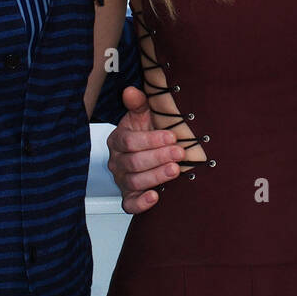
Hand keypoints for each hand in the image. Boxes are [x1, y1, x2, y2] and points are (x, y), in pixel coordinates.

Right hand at [107, 86, 181, 213]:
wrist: (154, 151)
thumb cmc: (149, 132)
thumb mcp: (144, 115)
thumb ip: (138, 103)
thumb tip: (131, 91)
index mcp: (118, 140)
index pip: (129, 141)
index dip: (151, 140)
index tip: (171, 137)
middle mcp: (117, 161)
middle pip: (133, 162)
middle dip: (158, 157)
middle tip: (179, 153)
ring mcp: (122, 180)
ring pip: (134, 181)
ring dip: (156, 176)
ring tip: (175, 170)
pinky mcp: (129, 197)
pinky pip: (129, 204)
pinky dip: (141, 203)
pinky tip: (155, 196)